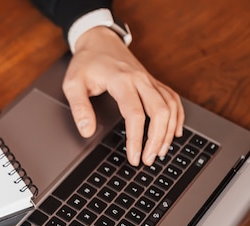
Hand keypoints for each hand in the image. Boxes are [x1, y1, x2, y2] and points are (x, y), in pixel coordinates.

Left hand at [63, 27, 184, 165]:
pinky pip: (172, 99)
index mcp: (121, 80)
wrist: (99, 41)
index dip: (136, 139)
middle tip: (148, 160)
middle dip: (156, 140)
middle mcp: (140, 79)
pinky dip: (177, 117)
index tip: (133, 157)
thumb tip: (86, 131)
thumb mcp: (72, 84)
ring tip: (160, 152)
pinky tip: (174, 132)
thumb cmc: (86, 63)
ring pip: (169, 107)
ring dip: (167, 132)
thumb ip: (79, 108)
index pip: (135, 114)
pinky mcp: (153, 81)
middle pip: (159, 112)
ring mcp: (150, 80)